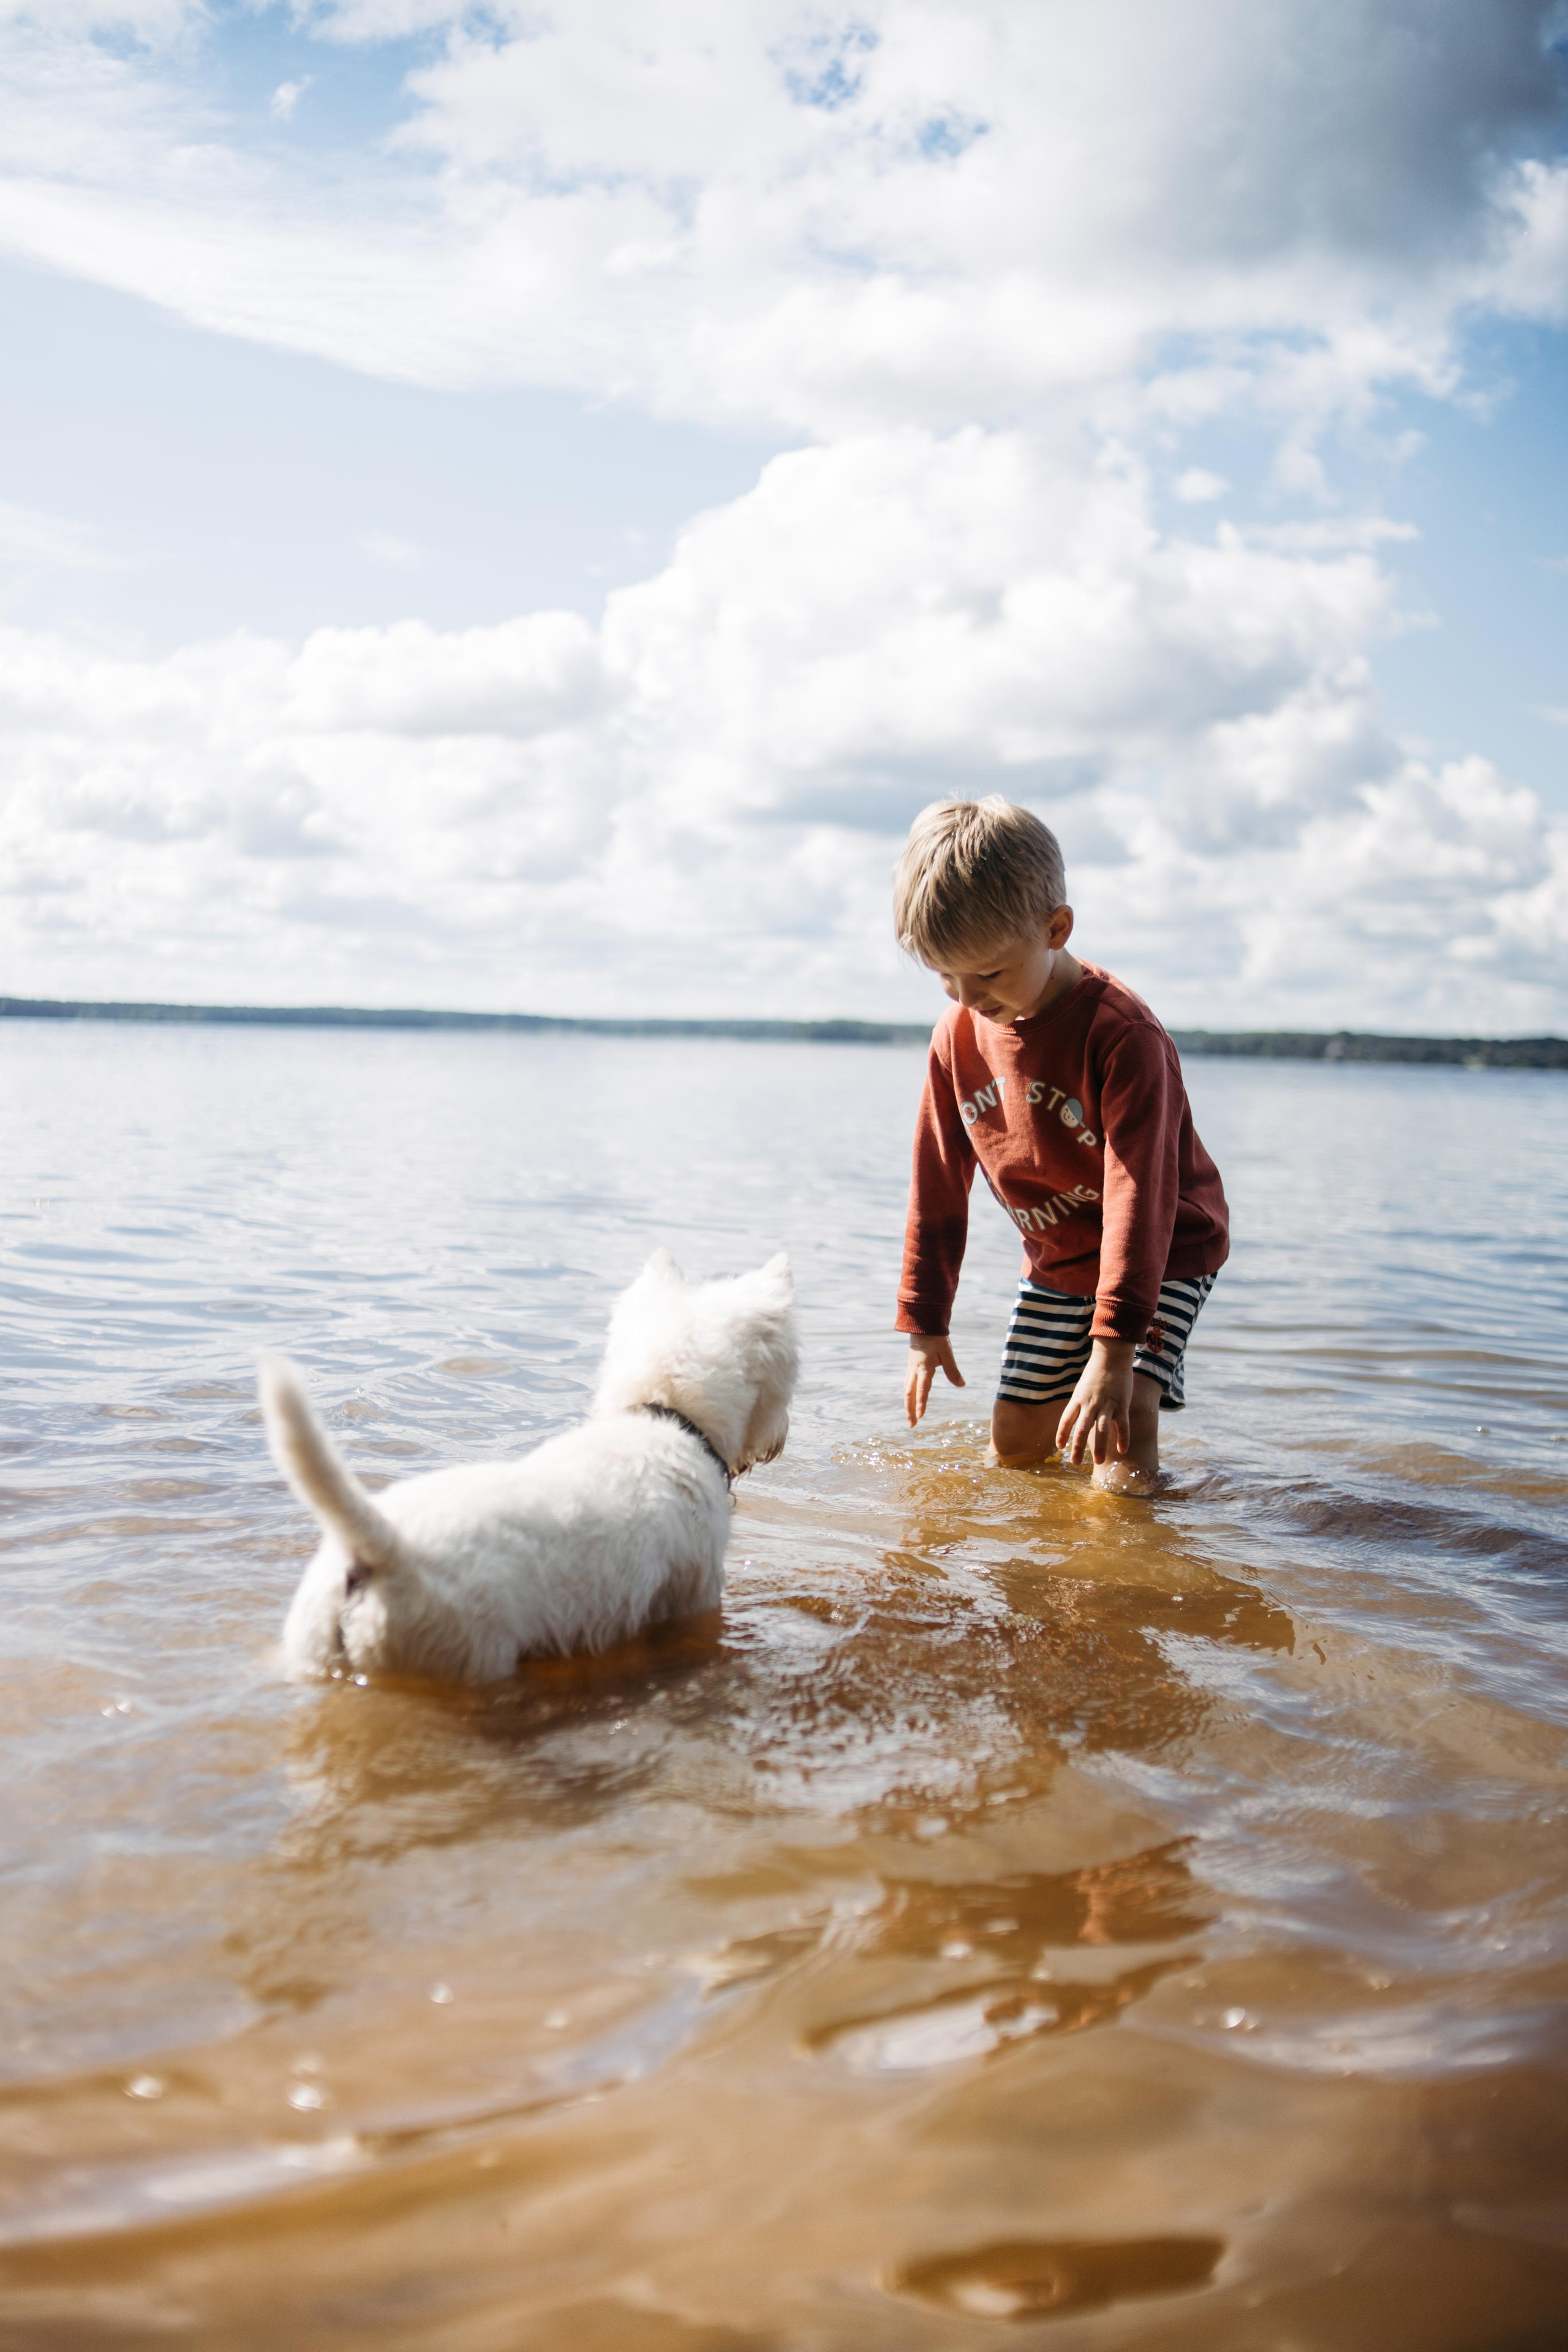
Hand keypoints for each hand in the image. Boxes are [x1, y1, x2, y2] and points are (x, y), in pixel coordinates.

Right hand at [905, 1335, 964, 1425]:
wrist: (922, 1324)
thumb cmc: (936, 1338)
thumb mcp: (947, 1354)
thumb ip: (953, 1371)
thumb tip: (962, 1385)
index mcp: (923, 1367)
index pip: (922, 1389)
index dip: (921, 1403)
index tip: (920, 1417)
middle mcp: (914, 1370)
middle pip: (910, 1394)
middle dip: (910, 1410)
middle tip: (912, 1425)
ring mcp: (910, 1369)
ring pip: (907, 1390)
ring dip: (908, 1405)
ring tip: (910, 1418)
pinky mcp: (910, 1367)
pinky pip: (908, 1384)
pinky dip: (908, 1396)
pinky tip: (910, 1401)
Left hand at [1056, 1339, 1134, 1466]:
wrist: (1112, 1356)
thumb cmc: (1096, 1373)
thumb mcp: (1082, 1388)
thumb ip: (1080, 1404)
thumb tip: (1077, 1420)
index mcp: (1078, 1399)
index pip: (1066, 1419)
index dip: (1062, 1433)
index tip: (1059, 1446)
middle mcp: (1090, 1403)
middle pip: (1082, 1429)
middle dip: (1078, 1447)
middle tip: (1075, 1462)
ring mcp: (1107, 1405)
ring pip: (1101, 1430)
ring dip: (1099, 1447)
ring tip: (1098, 1462)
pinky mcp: (1122, 1405)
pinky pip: (1122, 1425)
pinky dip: (1123, 1438)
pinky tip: (1122, 1451)